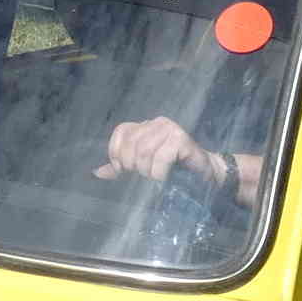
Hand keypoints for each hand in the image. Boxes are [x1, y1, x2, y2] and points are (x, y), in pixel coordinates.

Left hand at [99, 116, 213, 186]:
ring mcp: (169, 129)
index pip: (121, 132)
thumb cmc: (173, 171)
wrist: (204, 175)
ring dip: (148, 171)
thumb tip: (96, 173)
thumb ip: (121, 168)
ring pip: (144, 152)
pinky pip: (160, 158)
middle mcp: (156, 123)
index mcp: (145, 126)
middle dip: (133, 166)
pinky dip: (159, 173)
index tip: (122, 170)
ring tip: (156, 177)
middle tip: (145, 175)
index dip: (116, 152)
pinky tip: (165, 177)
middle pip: (131, 144)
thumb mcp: (143, 168)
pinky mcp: (181, 139)